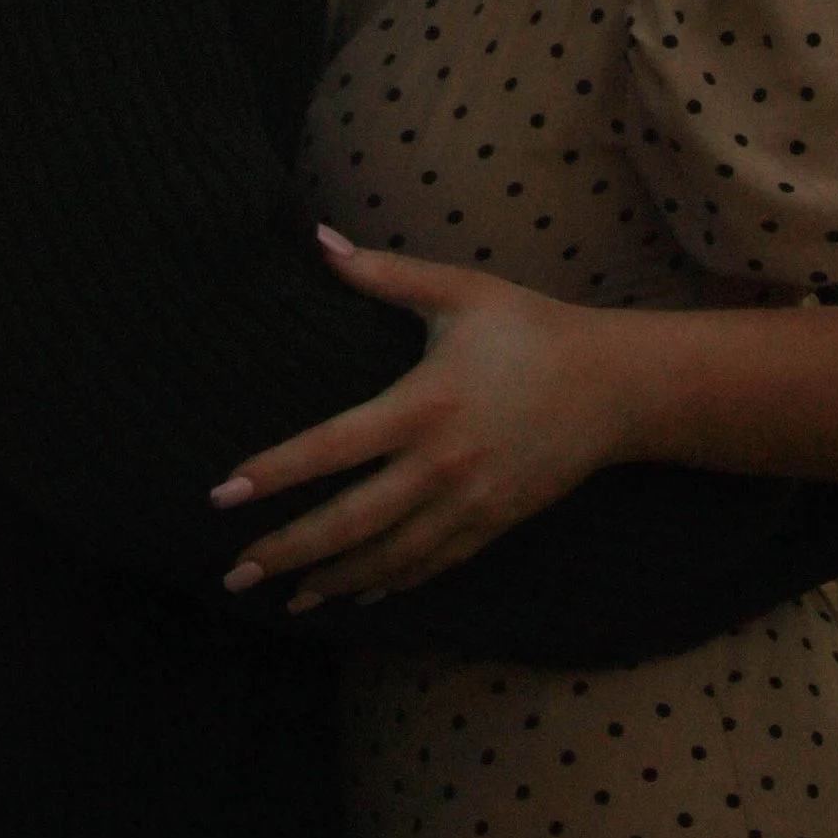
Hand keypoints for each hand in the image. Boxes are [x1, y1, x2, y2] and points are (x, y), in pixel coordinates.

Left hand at [212, 233, 629, 611]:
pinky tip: (354, 595)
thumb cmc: (531, 328)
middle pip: (349, 522)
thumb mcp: (460, 291)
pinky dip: (387, 584)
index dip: (274, 473)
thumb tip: (320, 238)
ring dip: (330, 582)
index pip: (331, 448)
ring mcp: (468, 504)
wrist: (615, 386)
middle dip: (287, 551)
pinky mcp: (493, 526)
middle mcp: (440, 465)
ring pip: (386, 558)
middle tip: (234, 574)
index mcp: (423, 404)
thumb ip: (384, 273)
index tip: (223, 495)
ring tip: (282, 599)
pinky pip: (429, 567)